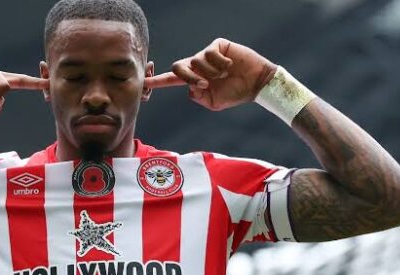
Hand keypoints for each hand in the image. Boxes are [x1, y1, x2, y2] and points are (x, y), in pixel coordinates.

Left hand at [144, 38, 276, 110]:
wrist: (256, 83)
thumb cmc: (236, 93)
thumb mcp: (214, 103)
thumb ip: (199, 98)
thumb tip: (190, 87)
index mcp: (194, 80)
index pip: (171, 79)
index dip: (157, 80)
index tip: (143, 82)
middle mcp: (197, 66)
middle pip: (177, 67)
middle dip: (189, 77)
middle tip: (205, 84)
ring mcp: (206, 55)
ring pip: (195, 61)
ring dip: (210, 72)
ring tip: (224, 74)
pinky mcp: (217, 45)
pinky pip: (209, 53)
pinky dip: (220, 63)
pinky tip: (230, 65)